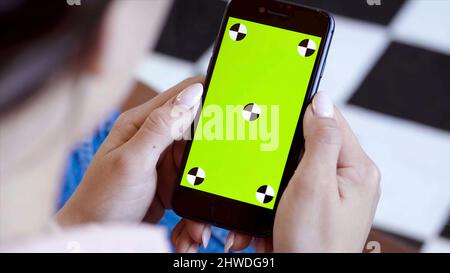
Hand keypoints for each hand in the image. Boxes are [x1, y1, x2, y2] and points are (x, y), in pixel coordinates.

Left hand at [56, 78, 202, 224]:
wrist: (95, 234)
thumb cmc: (102, 199)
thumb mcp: (132, 160)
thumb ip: (161, 126)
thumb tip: (191, 94)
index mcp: (141, 122)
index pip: (182, 95)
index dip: (209, 96)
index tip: (232, 108)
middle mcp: (154, 137)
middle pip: (198, 129)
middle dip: (211, 147)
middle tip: (214, 168)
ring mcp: (163, 159)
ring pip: (200, 157)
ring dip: (206, 177)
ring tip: (197, 201)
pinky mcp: (170, 178)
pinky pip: (195, 178)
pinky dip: (198, 193)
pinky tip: (192, 216)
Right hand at [172, 92, 379, 252]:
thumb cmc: (313, 244)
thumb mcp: (313, 186)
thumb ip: (320, 141)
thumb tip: (322, 102)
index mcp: (357, 169)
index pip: (332, 120)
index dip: (304, 110)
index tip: (279, 102)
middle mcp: (349, 178)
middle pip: (312, 142)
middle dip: (283, 152)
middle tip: (265, 163)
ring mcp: (333, 191)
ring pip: (299, 164)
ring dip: (276, 177)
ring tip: (265, 195)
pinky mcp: (318, 202)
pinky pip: (295, 184)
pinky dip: (277, 192)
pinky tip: (269, 208)